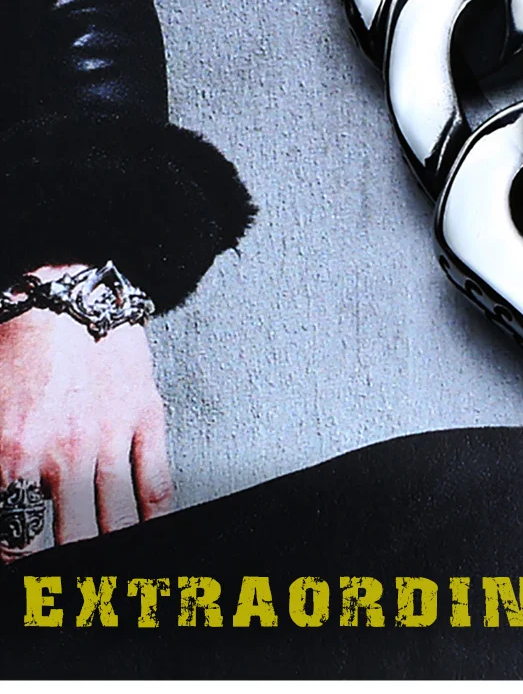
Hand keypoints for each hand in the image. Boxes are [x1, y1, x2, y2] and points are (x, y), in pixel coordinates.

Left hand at [0, 264, 173, 561]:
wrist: (68, 291)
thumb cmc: (18, 345)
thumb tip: (2, 506)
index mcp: (13, 451)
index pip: (13, 537)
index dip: (18, 567)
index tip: (24, 578)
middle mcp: (63, 452)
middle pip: (65, 539)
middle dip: (64, 567)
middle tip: (68, 585)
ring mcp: (109, 437)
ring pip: (112, 521)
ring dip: (108, 550)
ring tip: (107, 569)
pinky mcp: (145, 417)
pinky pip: (155, 483)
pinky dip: (154, 519)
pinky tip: (150, 536)